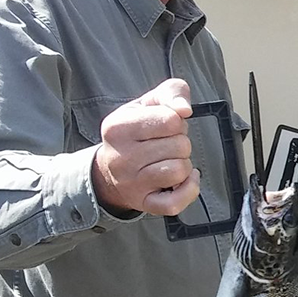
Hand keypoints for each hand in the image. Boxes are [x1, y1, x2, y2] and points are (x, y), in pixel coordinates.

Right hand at [91, 79, 199, 216]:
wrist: (109, 170)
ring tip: (168, 160)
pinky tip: (184, 180)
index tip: (164, 125)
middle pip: (180, 146)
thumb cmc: (134, 133)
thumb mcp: (147, 103)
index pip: (171, 120)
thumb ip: (171, 92)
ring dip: (183, 164)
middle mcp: (121, 157)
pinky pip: (176, 202)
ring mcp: (131, 183)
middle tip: (164, 145)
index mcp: (118, 127)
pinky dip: (188, 189)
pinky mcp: (143, 204)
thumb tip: (183, 109)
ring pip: (180, 170)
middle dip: (180, 143)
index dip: (176, 121)